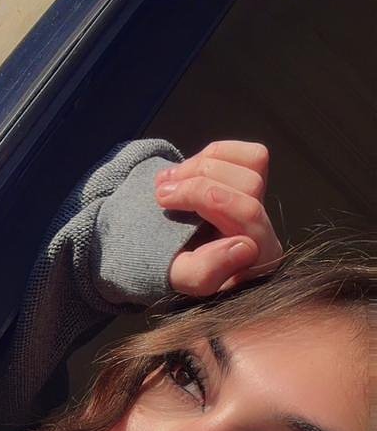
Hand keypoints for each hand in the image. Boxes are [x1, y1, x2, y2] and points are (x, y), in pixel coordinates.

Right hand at [154, 140, 282, 295]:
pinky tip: (189, 170)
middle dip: (199, 179)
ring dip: (204, 163)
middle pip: (250, 183)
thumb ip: (205, 274)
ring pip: (253, 163)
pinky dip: (216, 153)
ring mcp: (264, 202)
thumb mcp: (182, 278)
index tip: (162, 200)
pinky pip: (251, 154)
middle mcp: (268, 229)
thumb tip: (244, 246)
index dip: (202, 195)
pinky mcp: (258, 182)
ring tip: (170, 180)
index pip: (247, 212)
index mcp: (260, 256)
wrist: (168, 252)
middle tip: (161, 191)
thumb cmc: (177, 268)